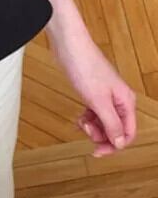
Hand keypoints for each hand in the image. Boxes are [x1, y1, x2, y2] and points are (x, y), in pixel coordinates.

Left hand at [52, 33, 136, 156]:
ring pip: (103, 121)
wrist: (68, 45)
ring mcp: (105, 95)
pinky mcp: (91, 91)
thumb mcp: (98, 101)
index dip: (113, 145)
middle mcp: (119, 99)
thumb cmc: (84, 67)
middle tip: (85, 131)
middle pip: (115, 128)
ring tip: (80, 123)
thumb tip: (120, 142)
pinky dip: (87, 118)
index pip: (127, 133)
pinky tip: (78, 119)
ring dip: (92, 127)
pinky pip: (93, 112)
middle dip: (100, 135)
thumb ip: (110, 123)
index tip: (97, 152)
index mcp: (126, 101)